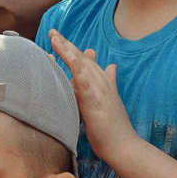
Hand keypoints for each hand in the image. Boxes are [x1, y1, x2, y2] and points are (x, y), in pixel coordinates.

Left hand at [46, 29, 134, 160]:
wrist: (124, 146)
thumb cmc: (114, 128)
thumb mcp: (110, 101)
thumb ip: (110, 82)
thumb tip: (111, 67)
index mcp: (105, 82)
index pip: (86, 61)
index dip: (72, 48)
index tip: (58, 37)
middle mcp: (103, 82)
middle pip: (82, 59)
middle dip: (67, 44)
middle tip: (53, 31)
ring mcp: (100, 90)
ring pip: (82, 66)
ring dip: (68, 51)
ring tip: (55, 39)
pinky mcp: (96, 101)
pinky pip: (84, 82)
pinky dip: (77, 69)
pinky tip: (69, 59)